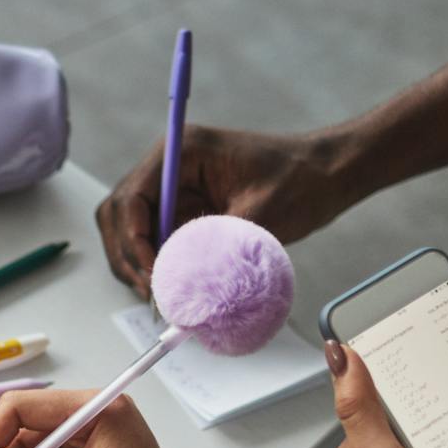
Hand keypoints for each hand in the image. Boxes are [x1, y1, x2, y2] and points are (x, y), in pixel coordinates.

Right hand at [96, 125, 358, 294]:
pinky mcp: (184, 211)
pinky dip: (155, 265)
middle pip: (119, 215)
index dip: (132, 240)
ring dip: (135, 264)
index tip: (152, 273)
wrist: (328, 176)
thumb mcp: (260, 213)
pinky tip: (169, 288)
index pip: (131, 197)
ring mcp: (174, 190)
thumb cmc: (301, 180)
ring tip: (158, 296)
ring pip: (129, 231)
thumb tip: (181, 281)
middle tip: (150, 292)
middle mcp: (169, 168)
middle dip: (127, 256)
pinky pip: (154, 240)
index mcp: (182, 151)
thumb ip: (216, 244)